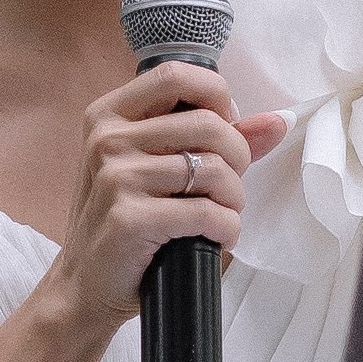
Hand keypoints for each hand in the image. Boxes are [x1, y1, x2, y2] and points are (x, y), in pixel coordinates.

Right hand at [49, 63, 286, 343]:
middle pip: (207, 124)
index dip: (217, 97)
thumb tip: (277, 122)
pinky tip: (215, 237)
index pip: (176, 76)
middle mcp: (107, 140)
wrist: (85, 285)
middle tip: (228, 188)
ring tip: (221, 216)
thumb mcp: (156, 169)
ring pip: (212, 170)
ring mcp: (115, 178)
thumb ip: (214, 140)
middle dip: (237, 158)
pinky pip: (206, 212)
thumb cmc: (126, 221)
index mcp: (109, 115)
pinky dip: (226, 228)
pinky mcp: (129, 219)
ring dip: (233, 200)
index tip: (225, 130)